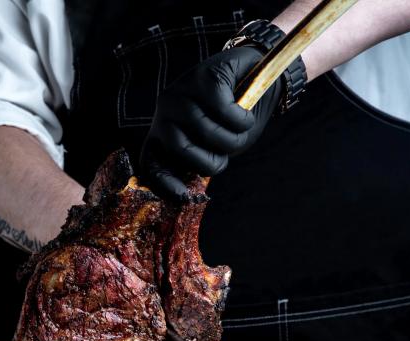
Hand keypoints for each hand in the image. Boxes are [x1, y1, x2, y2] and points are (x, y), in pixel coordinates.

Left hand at [139, 46, 282, 199]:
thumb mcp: (216, 145)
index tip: (184, 196)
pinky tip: (245, 114)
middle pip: (180, 149)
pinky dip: (242, 119)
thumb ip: (201, 161)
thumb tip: (186, 191)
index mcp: (164, 131)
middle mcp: (165, 111)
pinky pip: (224, 111)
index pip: (150, 162)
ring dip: (233, 138)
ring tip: (242, 127)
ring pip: (205, 131)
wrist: (258, 74)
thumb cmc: (234, 117)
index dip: (163, 183)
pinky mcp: (204, 77)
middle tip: (229, 150)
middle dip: (212, 160)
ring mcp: (182, 92)